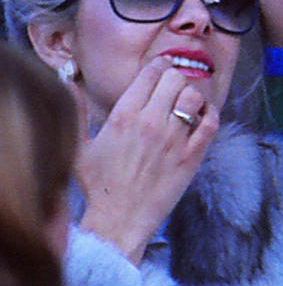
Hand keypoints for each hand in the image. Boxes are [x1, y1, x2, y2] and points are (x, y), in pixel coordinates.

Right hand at [75, 56, 218, 264]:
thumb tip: (67, 80)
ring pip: (194, 96)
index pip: (150, 72)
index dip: (159, 65)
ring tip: (186, 103)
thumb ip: (76, 109)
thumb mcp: (78, 145)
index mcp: (123, 116)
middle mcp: (151, 123)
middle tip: (173, 86)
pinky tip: (203, 115)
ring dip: (192, 95)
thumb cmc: (97, 185)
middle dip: (175, 78)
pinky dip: (211, 113)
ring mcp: (174, 139)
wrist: (119, 220)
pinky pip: (211, 122)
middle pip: (175, 78)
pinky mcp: (191, 156)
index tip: (161, 66)